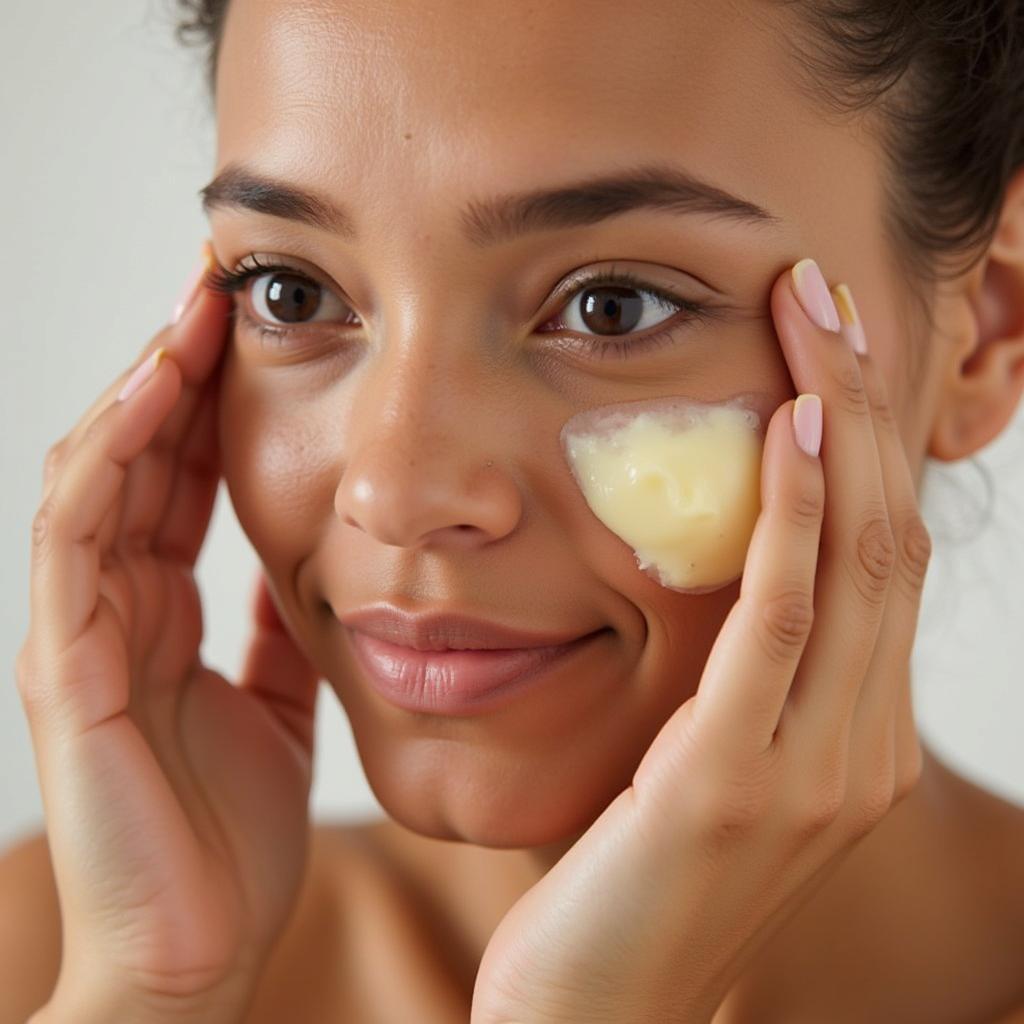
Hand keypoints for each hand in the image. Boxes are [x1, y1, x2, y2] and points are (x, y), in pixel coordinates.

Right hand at [16, 242, 321, 1019]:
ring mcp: (82, 633)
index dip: (210, 404)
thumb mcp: (274, 703)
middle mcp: (114, 608)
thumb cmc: (233, 833)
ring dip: (139, 393)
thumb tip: (305, 565)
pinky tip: (147, 401)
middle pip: (135, 460)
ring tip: (188, 317)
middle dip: (174, 370)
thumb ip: (277, 632)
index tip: (256, 333)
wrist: (200, 947)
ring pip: (95, 479)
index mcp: (164, 614)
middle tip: (222, 287)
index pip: (176, 481)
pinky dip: (108, 462)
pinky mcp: (67, 669)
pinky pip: (75, 542)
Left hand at [470, 260, 931, 1023]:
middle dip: (861, 400)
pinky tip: (786, 426)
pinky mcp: (735, 783)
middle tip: (825, 292)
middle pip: (880, 534)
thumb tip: (718, 587)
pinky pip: (779, 620)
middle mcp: (858, 746)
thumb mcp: (697, 771)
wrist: (597, 1020)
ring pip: (850, 558)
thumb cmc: (632, 884)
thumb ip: (733, 688)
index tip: (827, 342)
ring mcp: (813, 769)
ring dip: (836, 422)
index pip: (876, 559)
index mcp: (852, 739)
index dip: (864, 442)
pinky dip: (790, 515)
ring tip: (811, 314)